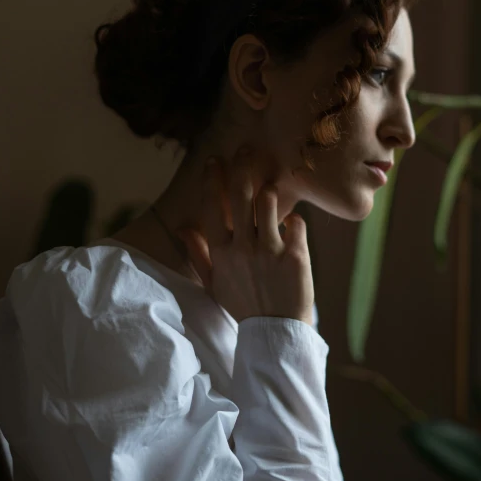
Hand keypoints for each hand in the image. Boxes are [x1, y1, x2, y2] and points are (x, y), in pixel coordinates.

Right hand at [177, 146, 313, 325]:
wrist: (275, 331)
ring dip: (271, 190)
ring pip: (269, 202)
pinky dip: (297, 220)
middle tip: (247, 148)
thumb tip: (183, 228)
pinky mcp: (295, 255)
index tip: (214, 161)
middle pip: (240, 195)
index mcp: (221, 252)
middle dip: (242, 165)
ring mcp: (270, 250)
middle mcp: (243, 247)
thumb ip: (198, 254)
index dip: (212, 180)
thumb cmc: (243, 305)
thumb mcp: (213, 283)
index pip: (211, 206)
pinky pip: (298, 223)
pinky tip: (294, 224)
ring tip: (272, 187)